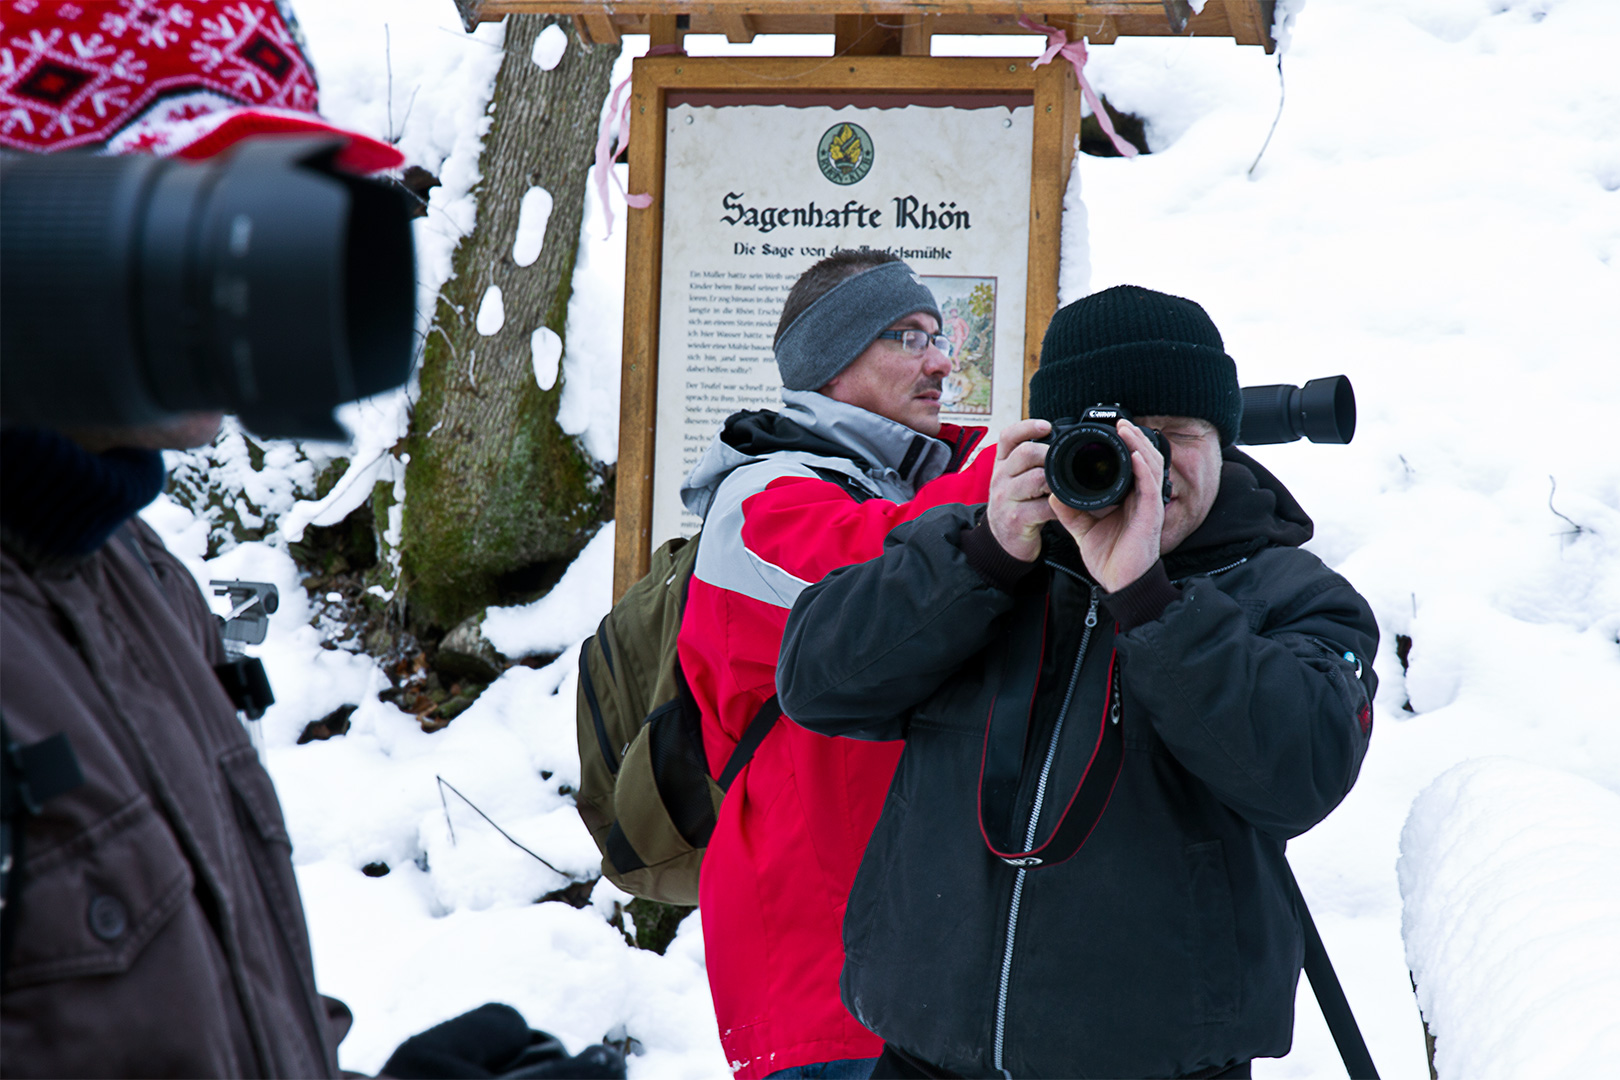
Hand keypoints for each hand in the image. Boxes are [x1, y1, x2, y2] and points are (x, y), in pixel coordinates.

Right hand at [987, 418, 1058, 561]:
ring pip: (1036, 479)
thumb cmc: (1017, 504)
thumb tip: (1061, 439)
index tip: (1046, 426)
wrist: (1002, 541)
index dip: (1027, 427)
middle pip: (1025, 453)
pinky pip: (1043, 507)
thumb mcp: (1015, 478)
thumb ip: (1030, 461)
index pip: (1008, 437)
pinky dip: (1060, 505)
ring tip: (1068, 485)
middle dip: (1050, 454)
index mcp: (1002, 464)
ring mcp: (1006, 499)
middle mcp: (1000, 478)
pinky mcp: (1016, 519)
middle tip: (1066, 462)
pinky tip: (1066, 506)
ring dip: (1057, 481)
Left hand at [1050, 420, 1163, 591]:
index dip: (1125, 446)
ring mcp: (1149, 506)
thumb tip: (1052, 493)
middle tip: (1121, 421)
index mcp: (1129, 499)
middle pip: (1145, 459)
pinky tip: (1136, 455)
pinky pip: (1150, 487)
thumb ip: (1069, 510)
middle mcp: (1142, 499)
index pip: (1132, 465)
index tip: (1110, 430)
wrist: (1119, 584)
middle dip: (1134, 438)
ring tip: (1127, 429)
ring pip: (1151, 466)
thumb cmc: (1109, 557)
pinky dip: (1144, 468)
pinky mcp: (1151, 516)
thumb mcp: (1082, 528)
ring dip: (1139, 445)